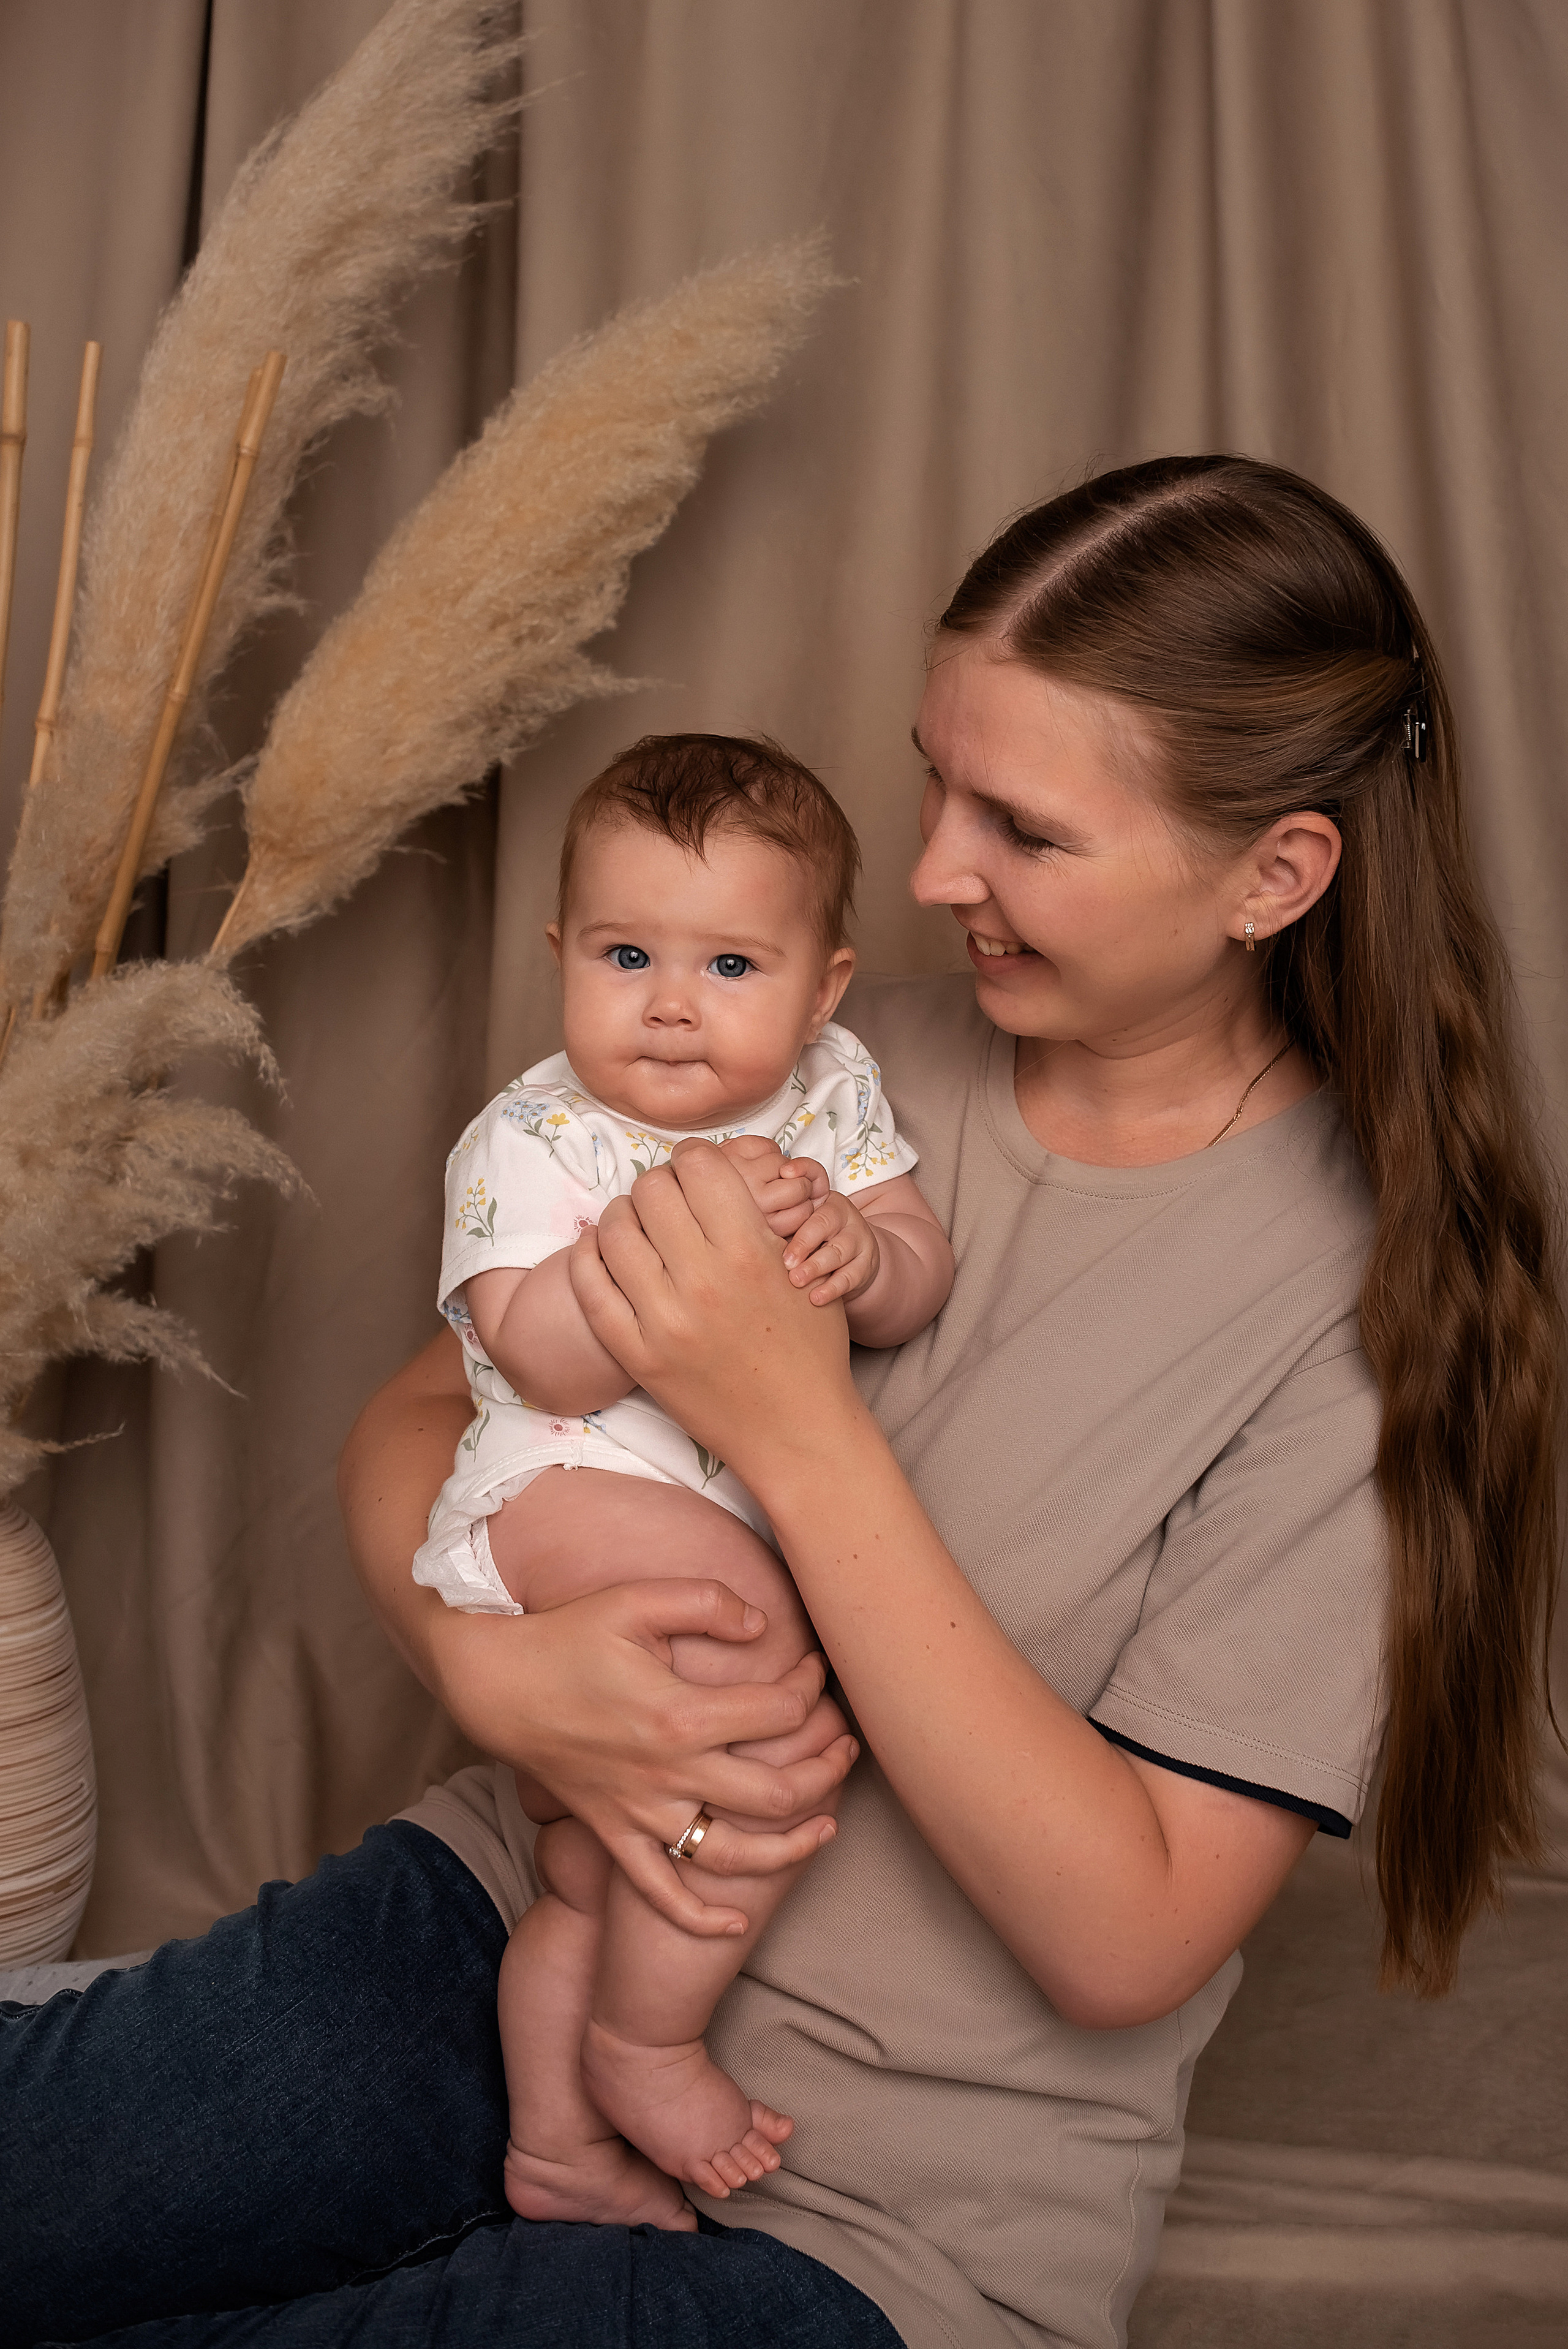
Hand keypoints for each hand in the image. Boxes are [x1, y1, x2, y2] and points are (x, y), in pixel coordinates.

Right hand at [430, 1575, 856, 1935]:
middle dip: (827, 1771)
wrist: (497, 1685)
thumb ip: (707, 1602)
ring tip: (828, 1829)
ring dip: (789, 1849)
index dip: (813, 1689)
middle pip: (776, 1793)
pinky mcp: (613, 1833)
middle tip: (850, 1750)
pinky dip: (698, 1917)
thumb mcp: (636, 1599)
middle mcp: (667, 1772)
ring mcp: (640, 1811)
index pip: (779, 1712)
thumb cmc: (568, 1635)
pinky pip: (659, 1891)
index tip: (819, 1670)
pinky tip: (735, 1923)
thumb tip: (764, 1625)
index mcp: (680, 1713)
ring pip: (731, 1855)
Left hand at [568, 1140, 863, 1484]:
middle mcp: (703, 1280)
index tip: (696, 1173)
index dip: (694, 1159)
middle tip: (668, 1202)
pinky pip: (589, 1286)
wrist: (797, 1429)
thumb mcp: (803, 1266)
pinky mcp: (637, 1355)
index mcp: (751, 1250)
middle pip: (652, 1189)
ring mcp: (664, 1320)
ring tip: (637, 1226)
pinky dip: (589, 1257)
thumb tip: (711, 1170)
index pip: (698, 1163)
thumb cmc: (810, 1347)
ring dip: (623, 1216)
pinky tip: (602, 1251)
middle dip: (659, 1185)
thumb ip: (761, 1214)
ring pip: (614, 1230)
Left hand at [781, 1191, 878, 1305]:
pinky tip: (816, 1298)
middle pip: (824, 1225)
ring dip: (816, 1267)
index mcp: (826, 1202)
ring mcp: (859, 1240)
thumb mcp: (802, 1225)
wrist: (853, 1255)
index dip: (794, 1228)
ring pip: (839, 1252)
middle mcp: (845, 1217)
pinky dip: (832, 1289)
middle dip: (803, 1245)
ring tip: (797, 1280)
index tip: (775, 1243)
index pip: (810, 1209)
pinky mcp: (866, 1264)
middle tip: (786, 1264)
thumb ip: (782, 1225)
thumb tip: (746, 1231)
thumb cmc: (816, 1239)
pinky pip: (850, 1277)